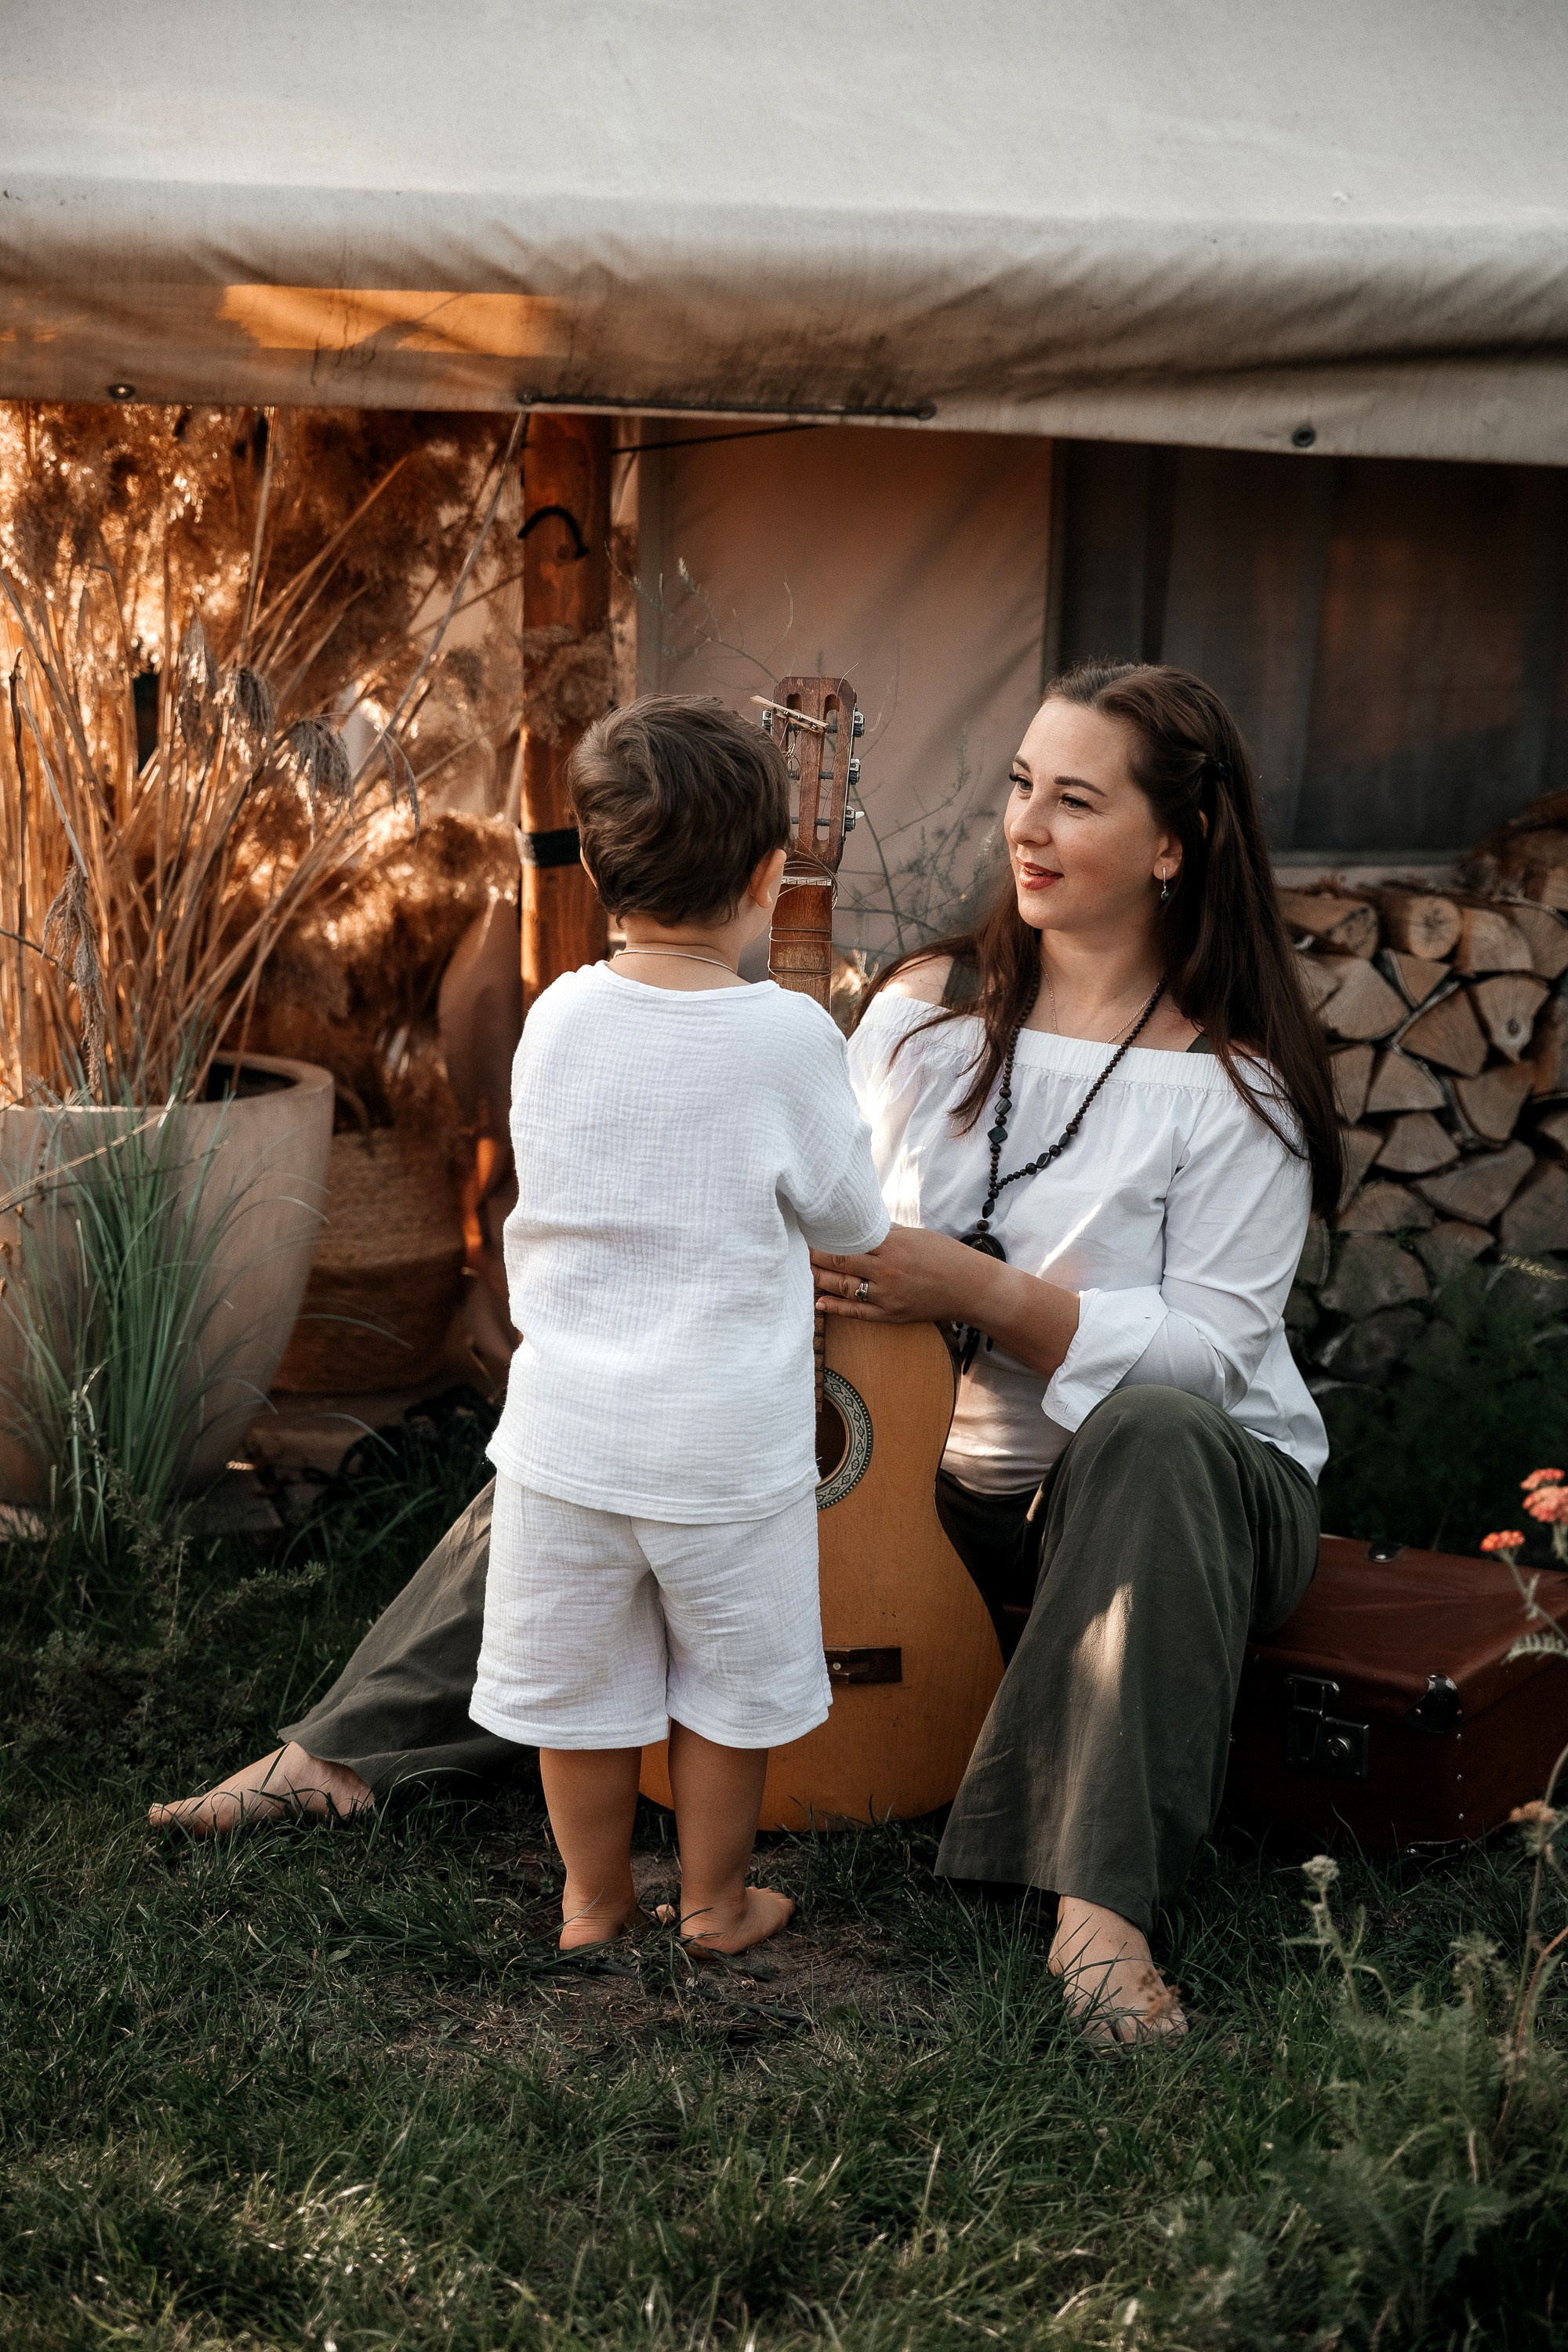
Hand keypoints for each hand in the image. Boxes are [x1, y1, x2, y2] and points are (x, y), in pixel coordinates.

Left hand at [812, 1225, 984, 1325]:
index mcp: (892, 1246)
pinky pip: (857, 1312)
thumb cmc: (945, 1256)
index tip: (811, 1230)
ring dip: (821, 1279)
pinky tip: (820, 1302)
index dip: (826, 1237)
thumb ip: (886, 1233)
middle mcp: (886, 1271)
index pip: (849, 1240)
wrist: (970, 1287)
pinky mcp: (891, 1315)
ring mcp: (887, 1296)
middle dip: (816, 1256)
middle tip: (799, 1250)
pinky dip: (836, 1307)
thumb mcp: (915, 1235)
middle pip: (840, 1262)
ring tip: (805, 1272)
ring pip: (844, 1287)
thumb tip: (861, 1226)